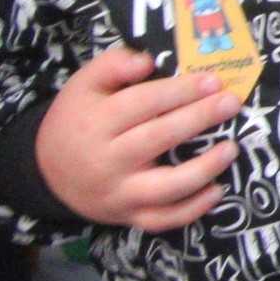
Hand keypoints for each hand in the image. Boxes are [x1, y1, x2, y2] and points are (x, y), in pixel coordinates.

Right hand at [36, 45, 240, 230]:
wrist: (48, 172)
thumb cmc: (77, 119)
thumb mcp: (84, 84)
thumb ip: (113, 65)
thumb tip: (147, 61)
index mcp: (95, 123)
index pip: (143, 103)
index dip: (180, 91)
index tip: (213, 80)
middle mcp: (107, 161)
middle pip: (158, 138)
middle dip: (199, 119)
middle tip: (231, 103)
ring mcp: (119, 193)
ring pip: (165, 187)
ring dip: (203, 169)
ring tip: (231, 148)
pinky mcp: (128, 216)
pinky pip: (163, 219)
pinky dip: (192, 209)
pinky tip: (217, 190)